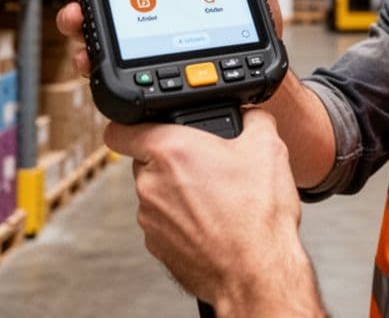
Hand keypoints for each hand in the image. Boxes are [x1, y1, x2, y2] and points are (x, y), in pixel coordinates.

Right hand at [51, 0, 283, 77]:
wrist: (248, 81)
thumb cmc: (243, 33)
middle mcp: (142, 4)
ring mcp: (134, 36)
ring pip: (92, 22)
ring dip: (75, 15)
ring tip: (77, 14)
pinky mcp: (134, 66)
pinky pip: (102, 61)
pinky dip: (89, 57)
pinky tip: (89, 56)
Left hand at [105, 110, 324, 315]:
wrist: (257, 272)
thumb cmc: (256, 216)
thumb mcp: (268, 147)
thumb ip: (253, 119)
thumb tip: (250, 116)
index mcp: (169, 151)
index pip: (120, 129)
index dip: (132, 123)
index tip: (144, 126)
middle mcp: (150, 184)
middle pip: (146, 160)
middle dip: (173, 160)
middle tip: (207, 165)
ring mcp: (150, 219)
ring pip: (156, 192)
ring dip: (179, 191)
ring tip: (217, 198)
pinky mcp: (157, 246)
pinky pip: (164, 222)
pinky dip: (183, 220)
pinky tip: (213, 222)